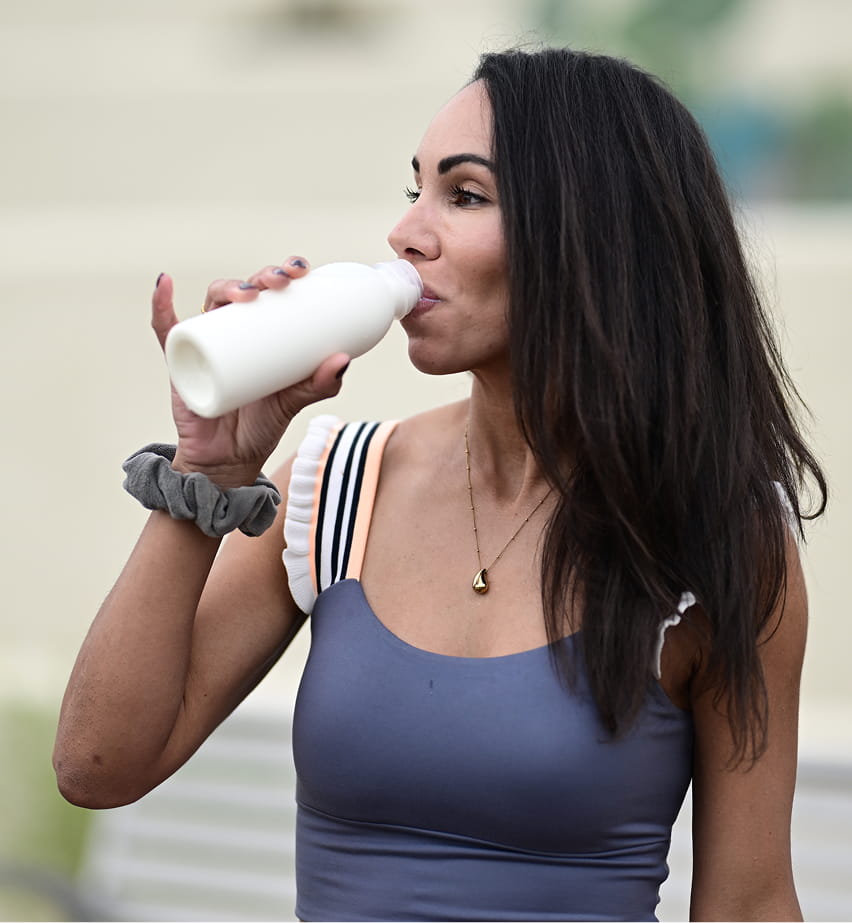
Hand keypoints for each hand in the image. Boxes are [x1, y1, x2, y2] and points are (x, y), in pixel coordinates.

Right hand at [151, 257, 349, 486]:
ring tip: (246, 293)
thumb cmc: (262, 426)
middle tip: (282, 282)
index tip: (302, 270)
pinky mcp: (180, 360)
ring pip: (213, 302)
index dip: (284, 271)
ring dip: (228, 286)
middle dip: (262, 276)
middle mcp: (234, 330)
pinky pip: (165, 329)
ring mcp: (206, 341)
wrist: (229, 461)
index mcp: (264, 332)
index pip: (272, 291)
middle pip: (245, 289)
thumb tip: (343, 359)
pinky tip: (165, 283)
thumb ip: (319, 384)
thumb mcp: (294, 402)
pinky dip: (161, 305)